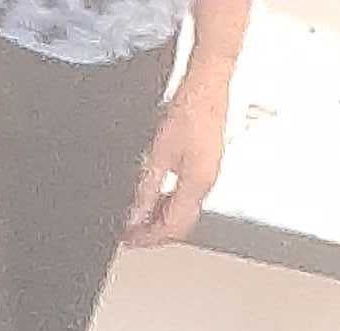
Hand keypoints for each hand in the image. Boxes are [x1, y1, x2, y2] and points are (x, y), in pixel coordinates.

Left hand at [124, 76, 229, 245]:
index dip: (148, 238)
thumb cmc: (190, 108)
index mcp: (197, 183)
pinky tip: (156, 196)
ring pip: (184, 210)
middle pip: (180, 224)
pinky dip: (170, 202)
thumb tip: (136, 216)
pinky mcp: (207, 164)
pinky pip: (189, 194)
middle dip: (155, 232)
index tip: (130, 238)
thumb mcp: (159, 153)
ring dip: (162, 217)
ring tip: (139, 216)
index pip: (172, 227)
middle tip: (132, 232)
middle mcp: (207, 183)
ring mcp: (209, 174)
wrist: (208, 83)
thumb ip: (147, 189)